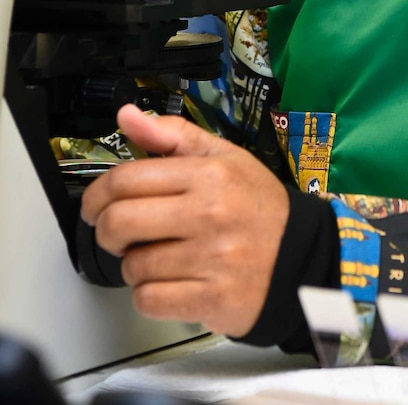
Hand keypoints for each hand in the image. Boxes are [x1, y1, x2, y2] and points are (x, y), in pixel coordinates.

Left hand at [80, 104, 289, 336]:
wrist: (301, 255)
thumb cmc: (256, 204)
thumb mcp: (223, 157)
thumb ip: (172, 135)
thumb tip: (125, 115)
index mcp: (208, 174)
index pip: (125, 180)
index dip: (97, 195)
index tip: (97, 205)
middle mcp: (209, 214)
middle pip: (118, 223)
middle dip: (108, 231)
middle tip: (120, 234)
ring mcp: (211, 259)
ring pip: (133, 267)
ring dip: (136, 266)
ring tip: (160, 257)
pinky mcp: (212, 299)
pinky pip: (149, 300)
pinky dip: (150, 295)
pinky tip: (170, 281)